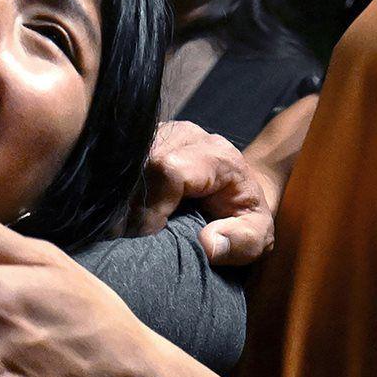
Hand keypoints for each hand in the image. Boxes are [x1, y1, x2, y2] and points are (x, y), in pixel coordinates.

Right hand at [135, 120, 275, 264]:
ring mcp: (162, 134)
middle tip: (126, 236)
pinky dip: (119, 190)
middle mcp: (187, 137)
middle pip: (143, 164)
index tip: (148, 236)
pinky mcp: (144, 140)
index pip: (170, 170)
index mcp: (217, 156)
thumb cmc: (244, 213)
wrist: (238, 187)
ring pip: (128, 161)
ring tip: (123, 226)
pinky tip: (122, 211)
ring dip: (121, 198)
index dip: (152, 206)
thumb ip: (242, 241)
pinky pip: (122, 161)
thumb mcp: (257, 235)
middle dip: (131, 205)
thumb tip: (208, 242)